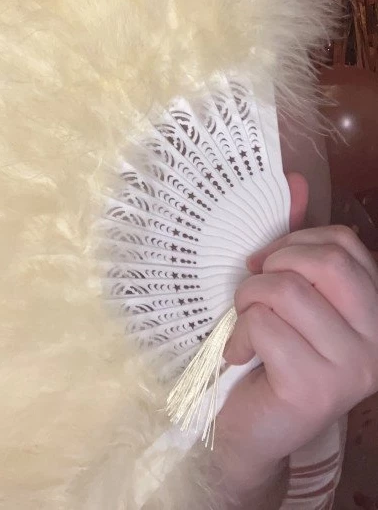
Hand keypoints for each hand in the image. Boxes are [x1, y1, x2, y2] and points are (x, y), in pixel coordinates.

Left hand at [218, 216, 377, 467]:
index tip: (267, 266)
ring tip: (246, 325)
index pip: (344, 243)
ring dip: (248, 301)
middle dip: (272, 267)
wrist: (250, 426)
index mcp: (376, 309)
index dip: (294, 243)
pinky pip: (265, 328)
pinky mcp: (317, 390)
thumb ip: (295, 240)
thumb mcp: (286, 290)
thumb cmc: (270, 349)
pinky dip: (240, 335)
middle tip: (254, 293)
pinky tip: (242, 355)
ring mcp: (353, 368)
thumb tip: (295, 179)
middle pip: (323, 262)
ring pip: (287, 291)